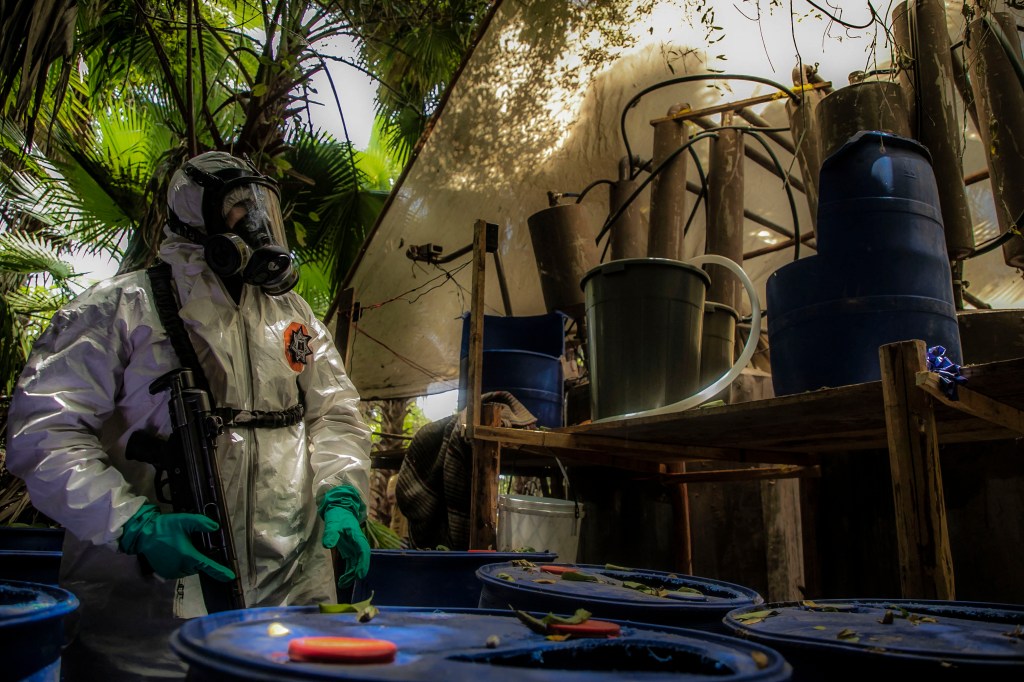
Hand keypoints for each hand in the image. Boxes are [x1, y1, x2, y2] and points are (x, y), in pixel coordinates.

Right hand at [119, 504, 235, 581]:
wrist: (144, 535)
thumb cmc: (165, 527)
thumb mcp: (184, 520)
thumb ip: (201, 523)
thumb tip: (215, 527)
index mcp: (188, 555)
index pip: (208, 566)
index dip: (220, 572)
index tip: (230, 577)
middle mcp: (181, 567)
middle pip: (198, 566)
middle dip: (199, 558)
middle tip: (191, 544)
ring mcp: (172, 572)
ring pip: (189, 569)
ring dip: (190, 562)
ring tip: (181, 548)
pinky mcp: (165, 573)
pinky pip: (179, 571)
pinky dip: (181, 564)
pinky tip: (175, 553)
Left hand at [319, 485, 370, 587]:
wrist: (339, 510)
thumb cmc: (337, 516)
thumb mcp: (333, 523)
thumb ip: (330, 533)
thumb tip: (327, 545)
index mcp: (357, 537)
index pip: (363, 551)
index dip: (362, 563)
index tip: (359, 574)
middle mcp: (358, 544)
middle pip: (361, 559)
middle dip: (357, 571)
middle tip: (350, 581)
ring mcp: (355, 548)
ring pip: (357, 563)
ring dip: (352, 574)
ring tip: (342, 583)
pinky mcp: (350, 550)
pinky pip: (352, 563)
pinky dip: (349, 572)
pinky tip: (343, 580)